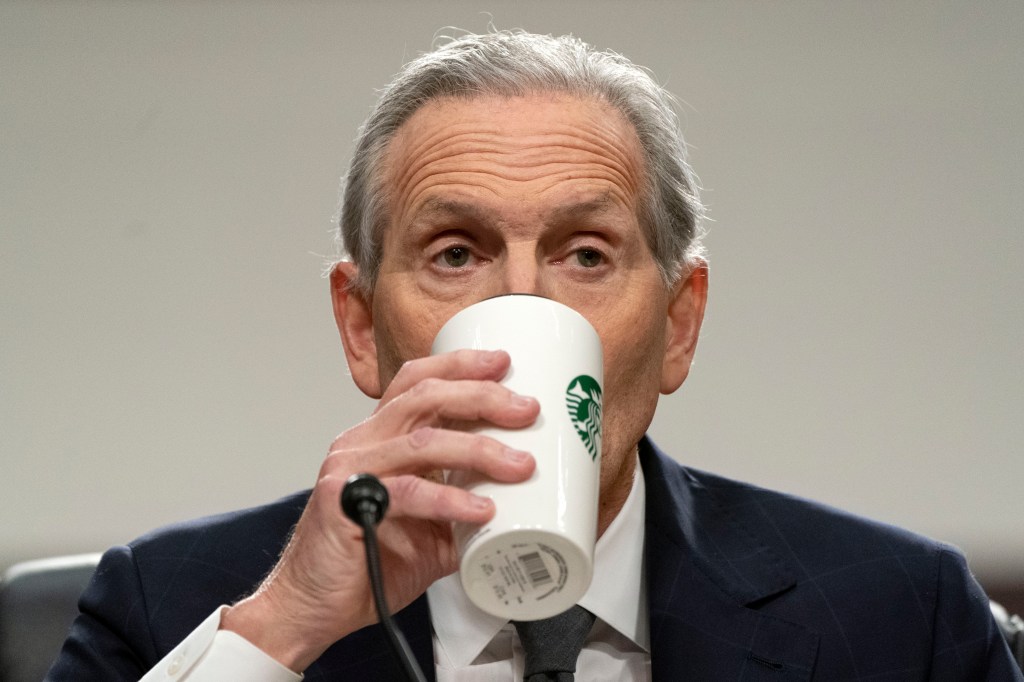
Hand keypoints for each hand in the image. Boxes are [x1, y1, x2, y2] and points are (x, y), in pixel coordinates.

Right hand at [221, 349, 537, 670]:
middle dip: (481, 397)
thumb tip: (519, 503)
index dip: (459, 366)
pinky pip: (407, 493)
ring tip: (519, 465)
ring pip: (422, 441)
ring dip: (479, 448)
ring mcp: (350, 470)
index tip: (503, 363)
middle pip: (425, 397)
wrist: (312, 607)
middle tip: (525, 410)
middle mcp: (360, 443)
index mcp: (377, 437)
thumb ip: (462, 505)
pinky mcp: (344, 504)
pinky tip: (482, 510)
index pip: (416, 382)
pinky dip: (450, 500)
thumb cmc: (364, 562)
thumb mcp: (426, 526)